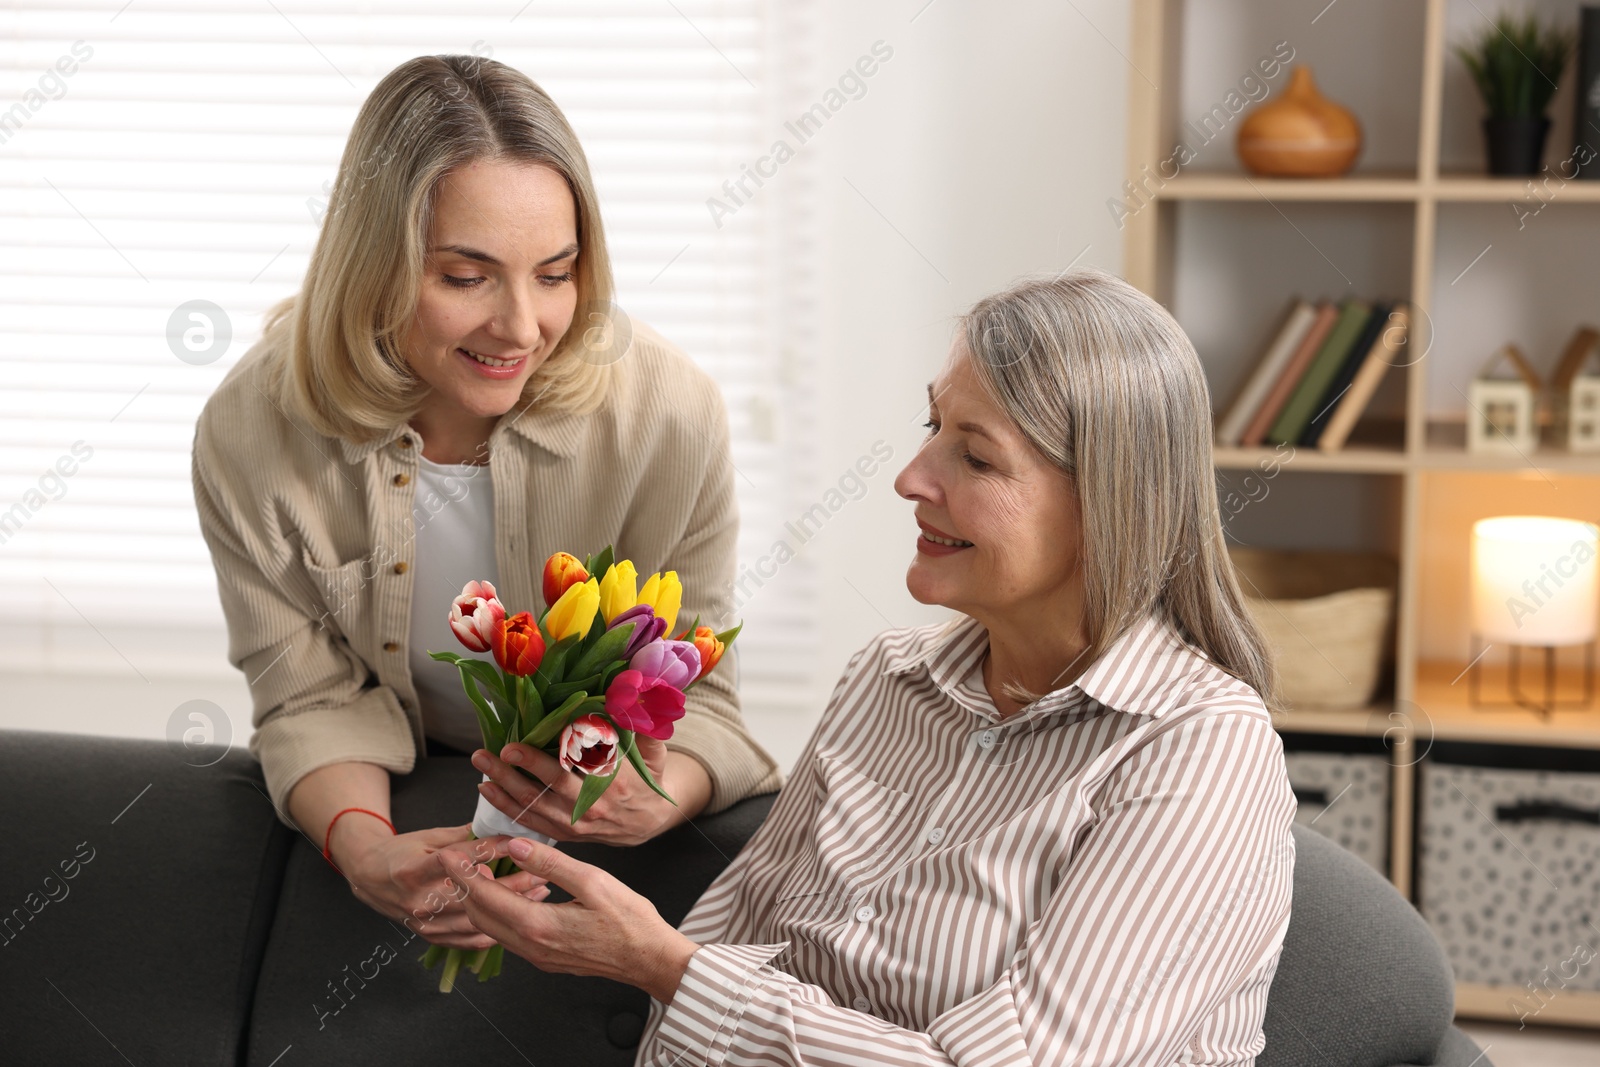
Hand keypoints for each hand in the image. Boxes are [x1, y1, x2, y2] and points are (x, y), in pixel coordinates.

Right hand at [330, 820, 547, 949]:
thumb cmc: (401, 852)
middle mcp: (420, 900)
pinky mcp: (430, 936)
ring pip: (477, 919)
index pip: (463, 860)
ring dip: (511, 908)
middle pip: (476, 894)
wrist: (369, 877)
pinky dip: (495, 930)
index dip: (495, 850)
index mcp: (416, 870)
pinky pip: (468, 940)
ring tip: (539, 895)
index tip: (520, 843)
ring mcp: (425, 923)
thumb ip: (463, 836)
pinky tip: (517, 918)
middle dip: (514, 883)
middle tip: (542, 874)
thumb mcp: (428, 836)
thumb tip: (499, 826)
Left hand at [437, 836, 699, 1003]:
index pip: (485, 897)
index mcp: (538, 924)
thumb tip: (514, 846)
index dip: (463, 873)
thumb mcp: (593, 881)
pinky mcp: (546, 959)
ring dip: (480, 902)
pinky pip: (509, 936)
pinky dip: (499, 914)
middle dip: (464, 887)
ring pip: (492, 928)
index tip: (449, 853)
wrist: (649, 959)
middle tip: (459, 860)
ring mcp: (537, 956)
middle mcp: (531, 946)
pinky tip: (510, 895)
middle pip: (480, 916)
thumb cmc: (628, 919)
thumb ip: (550, 863)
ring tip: (479, 874)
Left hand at [472, 736, 711, 845]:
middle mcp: (591, 806)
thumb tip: (630, 694)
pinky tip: (488, 789)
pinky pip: (530, 821)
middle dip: (517, 770)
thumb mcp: (654, 751)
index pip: (574, 766)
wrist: (648, 820)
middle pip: (548, 788)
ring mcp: (575, 824)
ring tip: (481, 766)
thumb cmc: (648, 778)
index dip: (544, 756)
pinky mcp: (564, 834)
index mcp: (612, 782)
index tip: (518, 742)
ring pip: (533, 806)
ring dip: (503, 787)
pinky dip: (507, 807)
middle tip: (493, 753)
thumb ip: (643, 727)